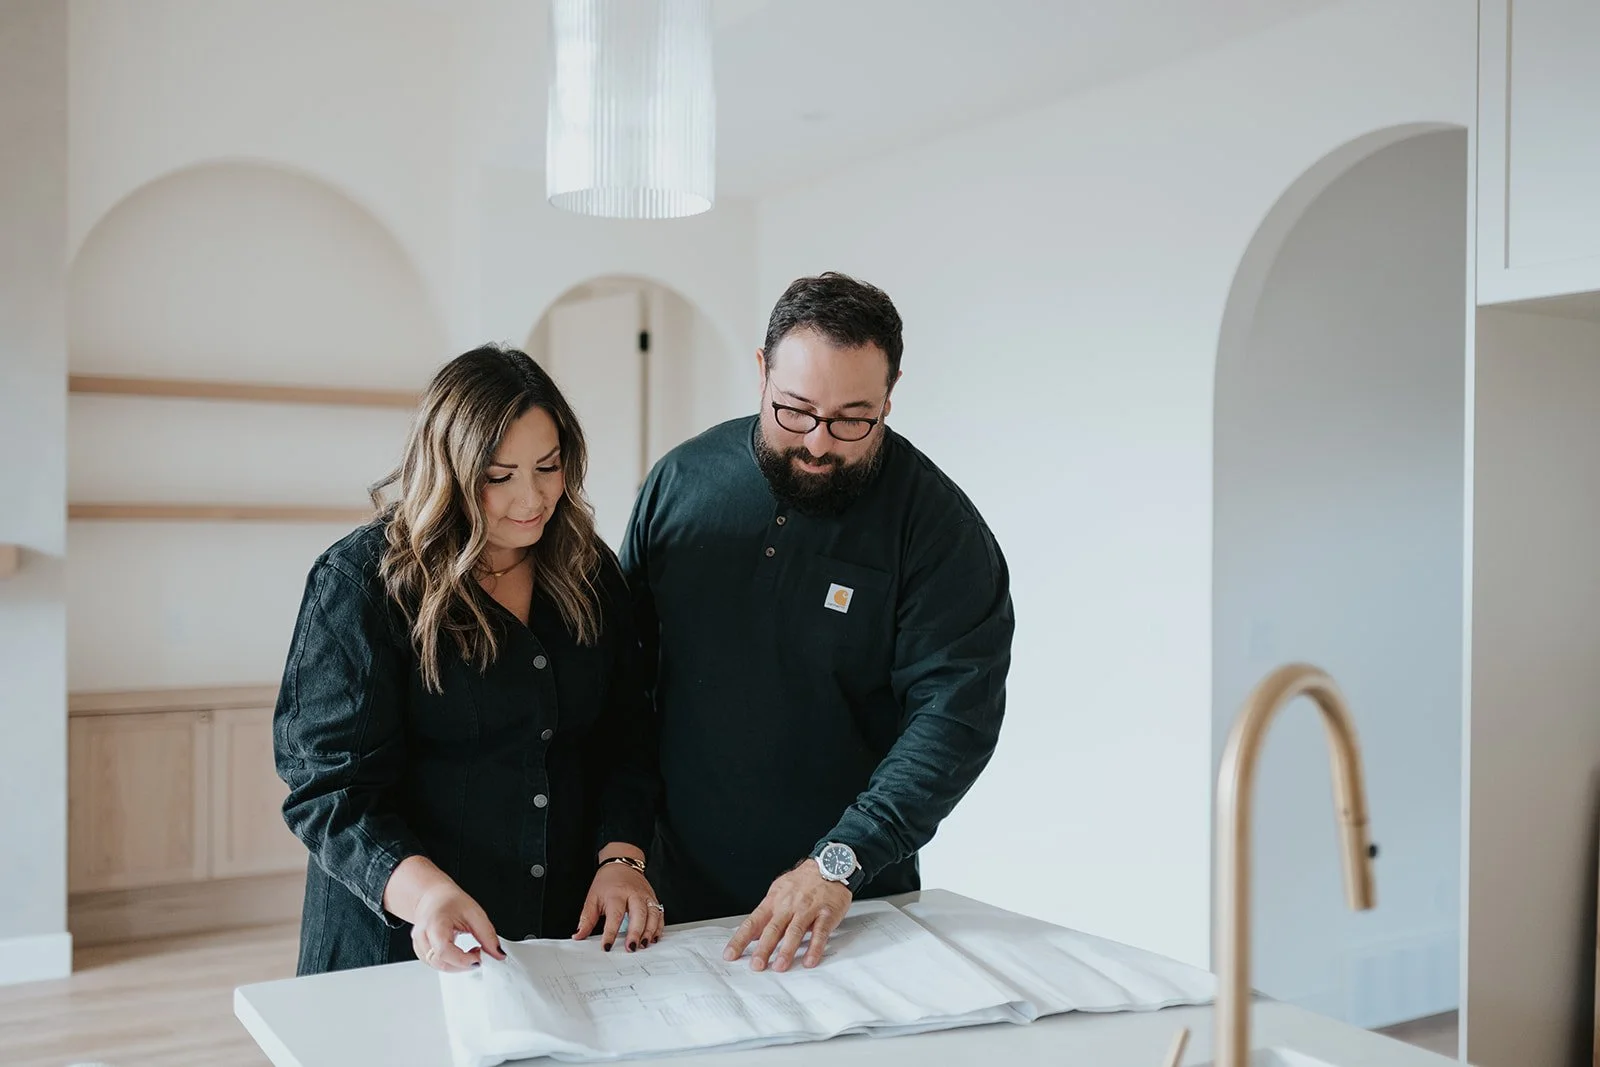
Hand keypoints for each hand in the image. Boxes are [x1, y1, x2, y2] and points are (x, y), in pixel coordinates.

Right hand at [410, 881, 504, 972]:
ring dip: (456, 965)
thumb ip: (487, 936)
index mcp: (435, 923)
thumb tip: (498, 954)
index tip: (479, 958)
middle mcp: (422, 935)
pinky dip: (449, 963)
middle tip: (478, 954)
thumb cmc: (450, 901)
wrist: (433, 896)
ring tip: (470, 952)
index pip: (444, 951)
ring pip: (436, 966)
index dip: (463, 960)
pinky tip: (459, 954)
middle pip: (439, 962)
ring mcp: (419, 944)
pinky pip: (434, 964)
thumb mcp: (475, 914)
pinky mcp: (421, 950)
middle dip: (462, 965)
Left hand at [574, 859, 664, 952]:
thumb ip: (587, 919)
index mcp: (616, 894)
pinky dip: (658, 927)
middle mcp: (634, 894)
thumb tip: (579, 935)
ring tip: (644, 945)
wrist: (622, 864)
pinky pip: (660, 914)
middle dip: (636, 932)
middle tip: (631, 948)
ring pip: (653, 914)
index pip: (615, 915)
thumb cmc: (607, 883)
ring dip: (650, 931)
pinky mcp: (653, 898)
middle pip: (639, 913)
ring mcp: (646, 896)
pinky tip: (653, 938)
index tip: (607, 946)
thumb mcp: (593, 898)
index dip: (610, 932)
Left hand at [723, 859, 850, 971]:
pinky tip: (809, 961)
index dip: (740, 939)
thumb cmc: (804, 881)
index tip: (730, 954)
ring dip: (787, 950)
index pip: (753, 922)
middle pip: (773, 928)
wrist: (831, 864)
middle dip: (764, 949)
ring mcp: (808, 909)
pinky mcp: (826, 913)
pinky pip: (820, 932)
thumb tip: (752, 934)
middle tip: (756, 966)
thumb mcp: (779, 891)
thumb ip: (767, 914)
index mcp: (774, 900)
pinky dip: (814, 948)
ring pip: (795, 931)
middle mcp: (789, 905)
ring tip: (780, 966)